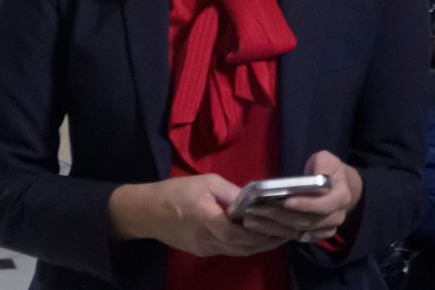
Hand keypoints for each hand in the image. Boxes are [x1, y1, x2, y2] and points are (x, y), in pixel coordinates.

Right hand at [109, 174, 290, 256]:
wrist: (146, 212)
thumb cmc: (175, 192)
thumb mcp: (205, 182)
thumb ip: (230, 192)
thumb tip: (253, 198)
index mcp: (205, 218)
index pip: (237, 233)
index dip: (259, 233)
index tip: (279, 227)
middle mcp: (206, 238)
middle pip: (242, 247)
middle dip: (266, 242)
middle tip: (287, 234)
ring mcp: (203, 248)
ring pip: (237, 252)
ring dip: (258, 246)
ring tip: (278, 237)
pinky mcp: (201, 251)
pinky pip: (228, 251)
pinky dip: (245, 246)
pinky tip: (257, 238)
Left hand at [243, 150, 361, 243]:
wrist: (335, 183)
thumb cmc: (327, 168)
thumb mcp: (326, 159)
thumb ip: (321, 166)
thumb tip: (313, 179)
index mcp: (342, 196)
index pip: (325, 205)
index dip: (306, 205)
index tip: (286, 201)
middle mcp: (337, 215)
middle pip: (309, 221)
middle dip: (282, 216)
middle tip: (257, 209)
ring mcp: (327, 227)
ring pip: (300, 231)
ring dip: (276, 226)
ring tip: (253, 218)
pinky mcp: (317, 235)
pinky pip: (297, 237)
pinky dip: (279, 232)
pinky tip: (261, 226)